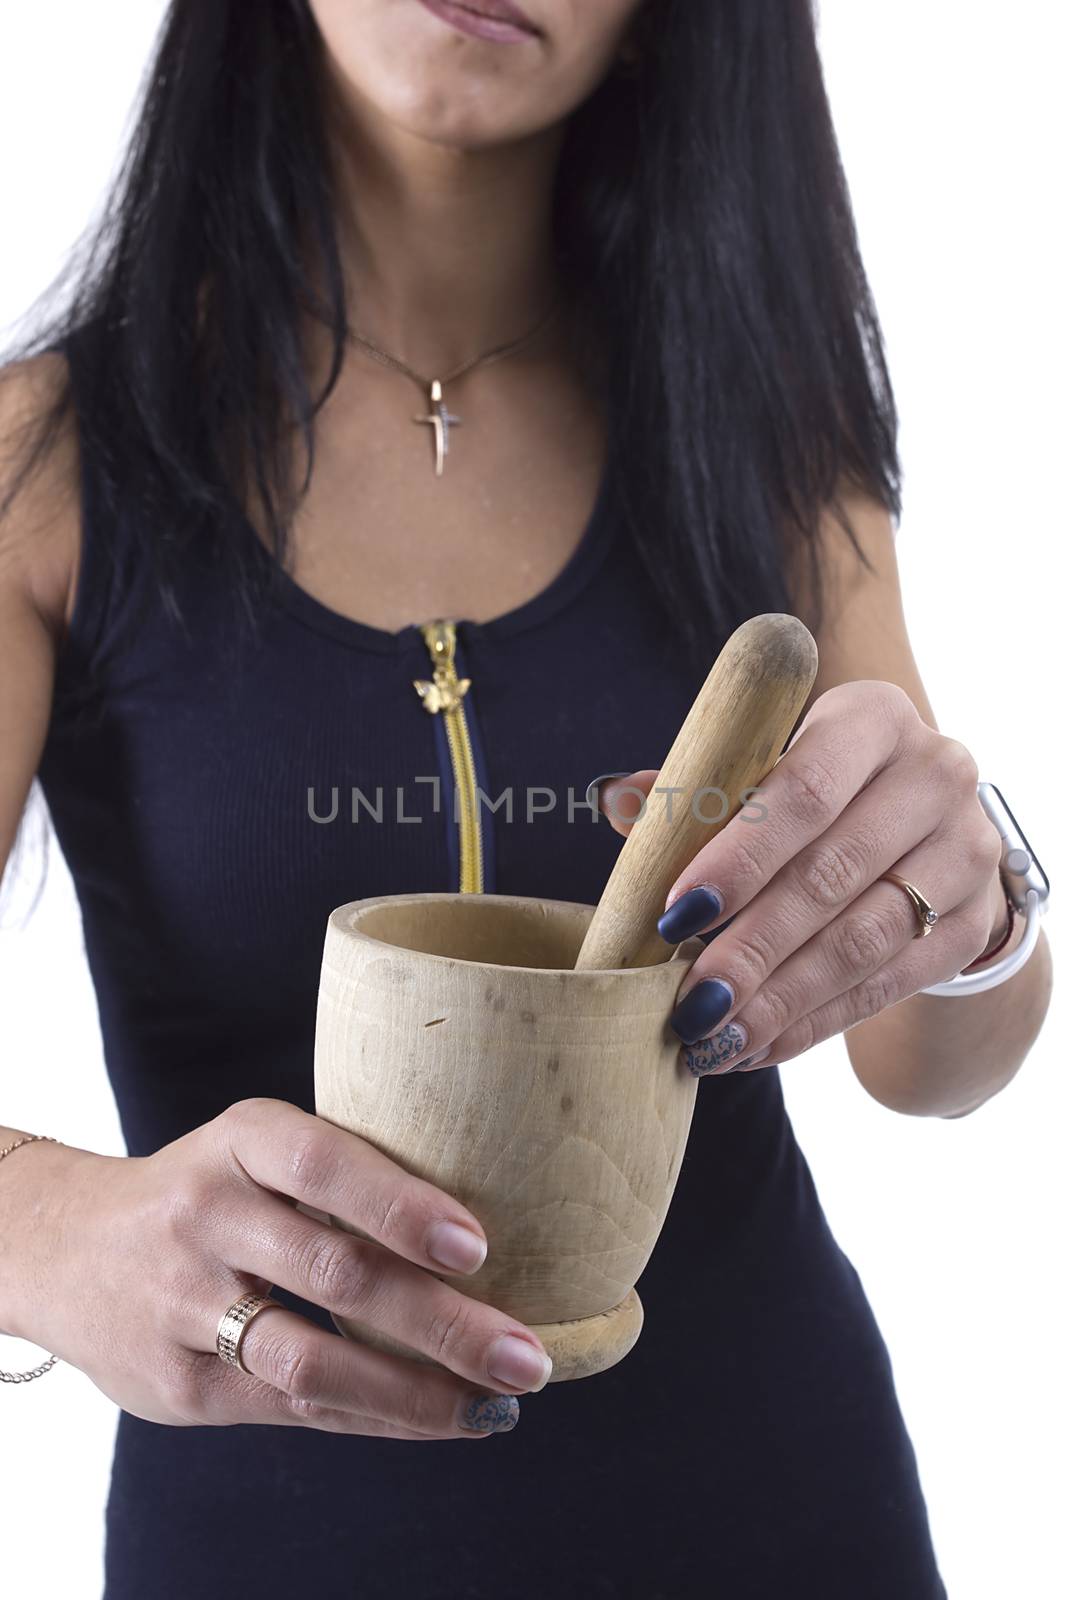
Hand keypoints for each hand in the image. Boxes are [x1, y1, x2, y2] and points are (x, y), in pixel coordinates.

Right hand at [1, 1099, 551, 1435]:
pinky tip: (440, 1418)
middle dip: (441, 1320)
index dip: (401, 1205)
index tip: (479, 1245)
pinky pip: (293, 1409)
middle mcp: (207, 1213)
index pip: (323, 1164)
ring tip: (496, 1404)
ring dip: (415, 1390)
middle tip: (524, 1352)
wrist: (69, 1249)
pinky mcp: (179, 1385)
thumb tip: (483, 1239)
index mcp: (240, 1139)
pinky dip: (376, 1417)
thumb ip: (343, 1177)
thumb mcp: (256, 1149)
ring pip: (311, 1360)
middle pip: (334, 1272)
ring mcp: (184, 1303)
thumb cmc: (214, 1191)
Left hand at [595, 681, 1005, 1075]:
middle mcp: (933, 775)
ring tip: (716, 1037)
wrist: (926, 833)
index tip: (676, 916)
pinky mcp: (972, 921)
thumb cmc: (816, 797)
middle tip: (690, 1002)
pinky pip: (888, 983)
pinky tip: (760, 1044)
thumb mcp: (765, 771)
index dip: (738, 858)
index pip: (804, 790)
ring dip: (780, 998)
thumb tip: (614, 799)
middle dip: (751, 948)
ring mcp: (965, 850)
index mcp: (870, 719)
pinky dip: (815, 1021)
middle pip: (830, 875)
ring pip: (862, 938)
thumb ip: (696, 789)